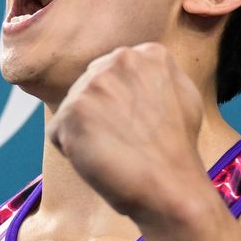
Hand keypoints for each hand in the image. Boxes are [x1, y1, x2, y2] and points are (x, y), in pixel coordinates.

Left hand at [48, 43, 207, 220]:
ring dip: (85, 133)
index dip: (121, 105)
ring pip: (72, 110)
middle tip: (125, 140)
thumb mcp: (183, 95)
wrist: (172, 187)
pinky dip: (71, 151)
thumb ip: (155, 74)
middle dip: (99, 115)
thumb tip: (135, 67)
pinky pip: (57, 131)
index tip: (138, 125)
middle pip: (89, 87)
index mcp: (149, 53)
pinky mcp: (72, 111)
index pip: (112, 74)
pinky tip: (100, 158)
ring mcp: (94, 84)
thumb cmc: (177, 150)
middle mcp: (121, 59)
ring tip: (115, 150)